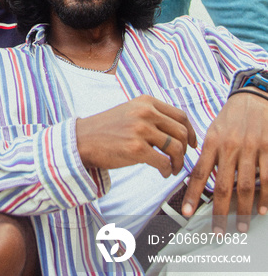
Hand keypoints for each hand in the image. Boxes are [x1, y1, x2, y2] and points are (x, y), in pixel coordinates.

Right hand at [76, 94, 196, 177]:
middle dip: (185, 150)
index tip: (192, 144)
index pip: (180, 116)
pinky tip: (163, 173)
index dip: (191, 132)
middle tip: (179, 160)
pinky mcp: (136, 149)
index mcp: (146, 102)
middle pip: (181, 132)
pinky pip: (163, 162)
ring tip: (172, 169)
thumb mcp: (131, 112)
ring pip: (176, 148)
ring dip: (178, 162)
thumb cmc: (108, 129)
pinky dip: (167, 170)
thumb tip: (178, 131)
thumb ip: (152, 116)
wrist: (82, 140)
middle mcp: (145, 112)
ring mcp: (140, 130)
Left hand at [182, 91, 267, 231]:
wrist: (254, 98)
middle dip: (220, 212)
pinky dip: (265, 196)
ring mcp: (251, 148)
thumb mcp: (214, 130)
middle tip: (219, 231)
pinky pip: (267, 177)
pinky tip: (263, 209)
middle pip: (223, 185)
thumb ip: (208, 154)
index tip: (187, 213)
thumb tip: (199, 179)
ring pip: (246, 186)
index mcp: (212, 142)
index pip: (199, 173)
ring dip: (244, 210)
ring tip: (242, 226)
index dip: (192, 195)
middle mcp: (230, 146)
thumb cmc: (232, 117)